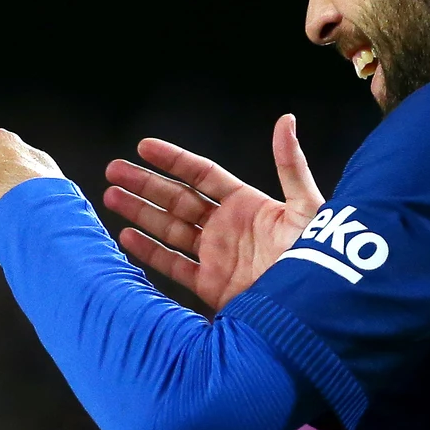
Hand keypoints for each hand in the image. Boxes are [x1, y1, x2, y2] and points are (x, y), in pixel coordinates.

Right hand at [102, 114, 324, 311]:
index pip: (202, 174)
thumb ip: (290, 164)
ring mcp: (216, 255)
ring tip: (111, 196)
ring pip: (169, 228)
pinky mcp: (211, 285)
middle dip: (145, 184)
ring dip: (140, 212)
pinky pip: (173, 265)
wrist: (314, 308)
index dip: (173, 160)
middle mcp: (227, 227)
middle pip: (177, 199)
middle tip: (114, 169)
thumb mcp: (306, 206)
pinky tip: (126, 236)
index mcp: (247, 204)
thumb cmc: (318, 256)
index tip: (144, 147)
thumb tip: (285, 120)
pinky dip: (149, 252)